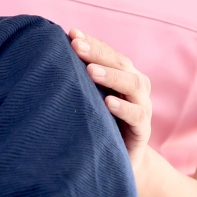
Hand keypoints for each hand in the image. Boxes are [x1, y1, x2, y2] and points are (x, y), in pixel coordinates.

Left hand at [70, 29, 152, 176]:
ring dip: (111, 76)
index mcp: (124, 75)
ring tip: (91, 71)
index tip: (71, 34)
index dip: (92, 43)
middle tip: (77, 46)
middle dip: (98, 53)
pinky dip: (123, 107)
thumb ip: (82, 79)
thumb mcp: (91, 98)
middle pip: (121, 64)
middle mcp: (137, 87)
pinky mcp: (143, 130)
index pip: (109, 53)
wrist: (120, 162)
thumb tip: (52, 53)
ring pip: (133, 85)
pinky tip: (108, 102)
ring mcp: (143, 107)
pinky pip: (137, 116)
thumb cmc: (101, 123)